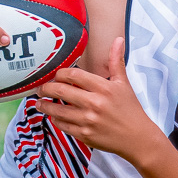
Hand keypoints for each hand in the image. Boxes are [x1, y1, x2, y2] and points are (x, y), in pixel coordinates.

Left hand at [35, 37, 154, 156]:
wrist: (138, 138)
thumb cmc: (130, 109)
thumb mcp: (124, 83)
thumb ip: (116, 61)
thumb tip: (118, 40)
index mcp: (103, 88)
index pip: (73, 75)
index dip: (60, 74)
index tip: (56, 75)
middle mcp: (94, 103)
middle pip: (60, 91)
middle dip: (46, 88)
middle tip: (41, 88)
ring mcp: (88, 120)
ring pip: (58, 110)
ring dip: (45, 106)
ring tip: (40, 102)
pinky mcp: (85, 135)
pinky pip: (63, 126)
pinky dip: (55, 120)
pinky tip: (53, 116)